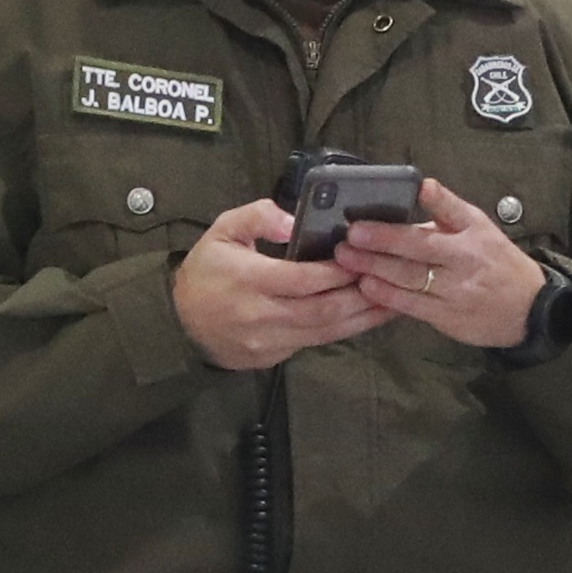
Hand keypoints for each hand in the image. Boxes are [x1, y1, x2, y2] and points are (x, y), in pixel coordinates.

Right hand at [170, 198, 392, 371]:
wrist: (179, 324)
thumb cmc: (205, 271)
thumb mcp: (221, 230)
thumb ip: (258, 216)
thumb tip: (294, 220)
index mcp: (248, 280)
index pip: (303, 279)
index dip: (338, 271)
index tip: (363, 256)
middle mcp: (261, 315)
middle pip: (323, 310)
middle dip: (361, 296)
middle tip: (389, 279)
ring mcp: (269, 341)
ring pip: (326, 332)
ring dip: (362, 317)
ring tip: (392, 300)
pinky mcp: (275, 357)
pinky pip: (316, 342)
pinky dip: (343, 329)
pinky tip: (363, 316)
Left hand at [338, 178, 549, 351]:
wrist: (529, 308)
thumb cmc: (498, 261)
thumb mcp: (480, 226)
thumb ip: (448, 208)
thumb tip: (421, 186)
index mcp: (471, 236)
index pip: (438, 222)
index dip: (409, 217)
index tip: (381, 210)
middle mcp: (464, 263)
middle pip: (416, 252)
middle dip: (378, 245)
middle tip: (348, 238)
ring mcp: (455, 293)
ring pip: (409, 280)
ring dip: (374, 270)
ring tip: (347, 261)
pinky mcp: (448, 318)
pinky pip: (412, 306)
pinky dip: (387, 297)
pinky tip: (367, 287)